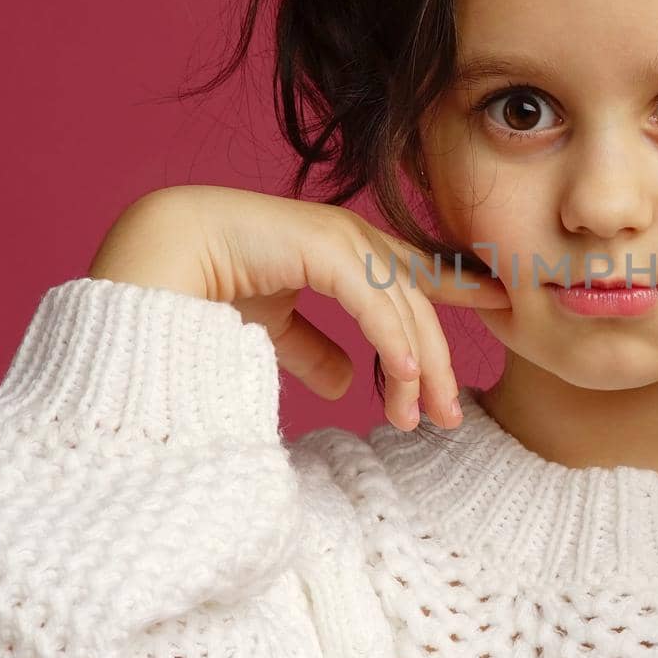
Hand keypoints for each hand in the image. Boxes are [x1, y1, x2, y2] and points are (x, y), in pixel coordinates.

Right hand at [87, 185, 510, 429]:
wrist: (157, 258)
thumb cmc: (205, 286)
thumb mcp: (274, 329)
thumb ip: (313, 350)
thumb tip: (345, 383)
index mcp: (343, 252)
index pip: (416, 273)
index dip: (459, 287)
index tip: (499, 305)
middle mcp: (350, 239)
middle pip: (416, 304)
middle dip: (437, 360)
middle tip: (447, 417)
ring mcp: (339, 237)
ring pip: (402, 308)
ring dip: (416, 368)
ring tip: (420, 419)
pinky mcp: (323, 247)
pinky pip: (373, 302)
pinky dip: (392, 342)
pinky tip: (401, 380)